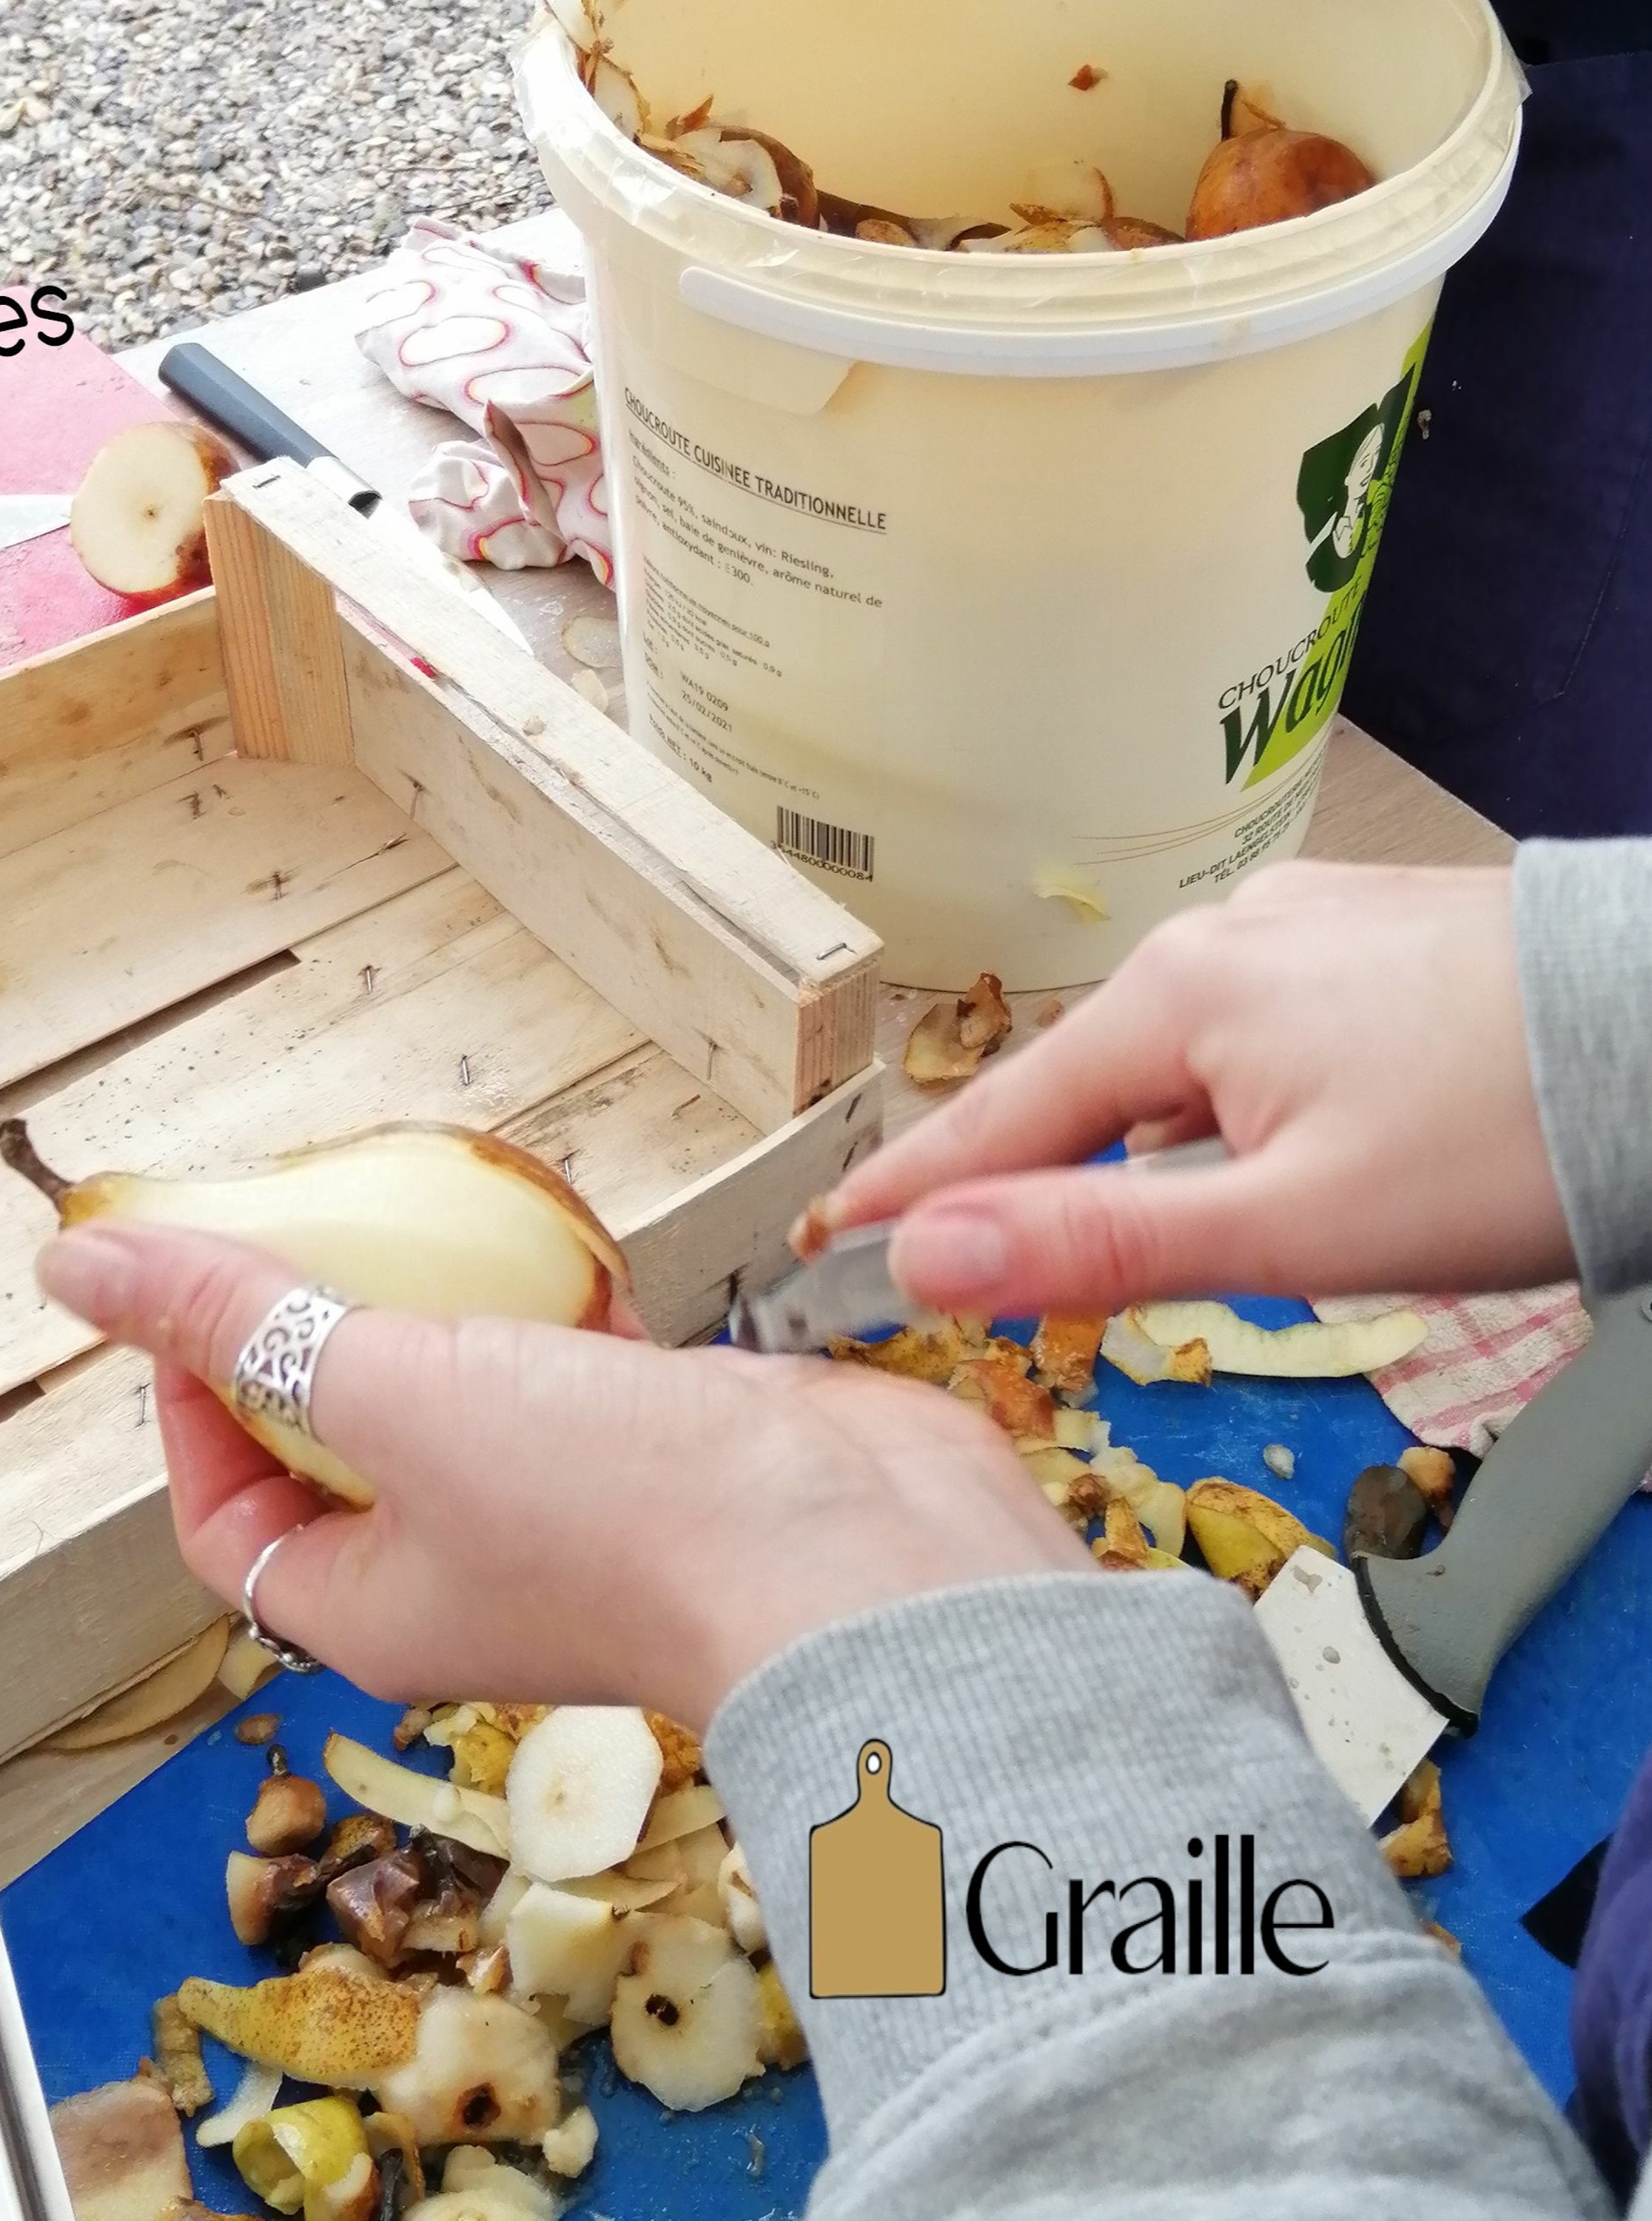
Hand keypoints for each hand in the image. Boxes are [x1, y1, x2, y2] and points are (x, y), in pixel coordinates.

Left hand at [36, 1223, 1090, 1726]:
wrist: (863, 1562)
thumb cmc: (625, 1521)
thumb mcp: (392, 1395)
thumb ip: (246, 1321)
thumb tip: (83, 1263)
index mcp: (372, 1602)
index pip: (227, 1516)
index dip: (186, 1405)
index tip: (194, 1293)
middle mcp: (463, 1570)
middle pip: (341, 1448)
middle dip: (319, 1334)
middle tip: (315, 1229)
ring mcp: (567, 1513)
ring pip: (464, 1396)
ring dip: (444, 1307)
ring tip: (431, 1219)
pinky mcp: (656, 1453)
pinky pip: (571, 1370)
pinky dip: (557, 1304)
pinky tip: (572, 1249)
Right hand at [801, 862, 1570, 1315]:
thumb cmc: (1505, 1138)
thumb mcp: (1290, 1225)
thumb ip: (1098, 1242)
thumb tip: (924, 1261)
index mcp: (1178, 994)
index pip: (1000, 1115)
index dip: (912, 1192)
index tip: (824, 1241)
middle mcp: (1223, 939)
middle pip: (1083, 1086)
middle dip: (1030, 1178)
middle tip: (970, 1267)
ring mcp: (1302, 929)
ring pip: (1172, 1067)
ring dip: (1140, 1148)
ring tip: (1146, 1230)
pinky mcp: (1371, 942)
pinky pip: (1248, 1038)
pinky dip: (1222, 1109)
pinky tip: (1268, 1153)